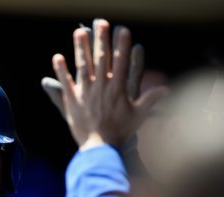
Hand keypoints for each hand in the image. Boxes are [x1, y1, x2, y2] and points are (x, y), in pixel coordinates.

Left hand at [47, 19, 166, 149]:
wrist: (99, 146)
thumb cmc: (120, 132)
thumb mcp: (139, 116)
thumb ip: (151, 100)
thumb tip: (166, 89)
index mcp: (117, 88)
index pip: (120, 61)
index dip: (121, 45)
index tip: (123, 30)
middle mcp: (101, 86)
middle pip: (101, 58)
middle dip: (101, 39)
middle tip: (100, 22)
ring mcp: (85, 92)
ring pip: (82, 65)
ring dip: (80, 47)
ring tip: (78, 32)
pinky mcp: (72, 100)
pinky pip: (65, 82)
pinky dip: (60, 69)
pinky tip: (57, 56)